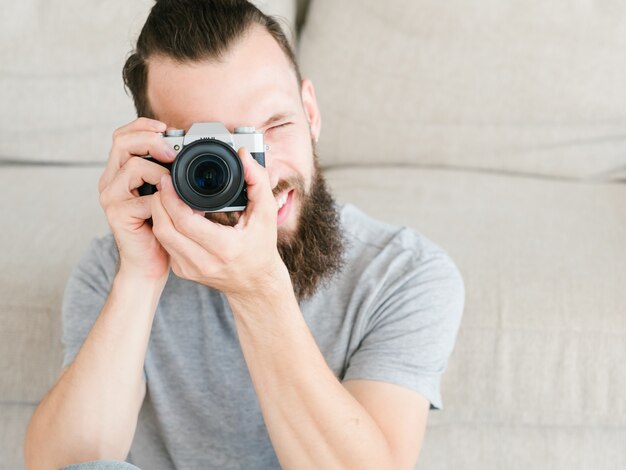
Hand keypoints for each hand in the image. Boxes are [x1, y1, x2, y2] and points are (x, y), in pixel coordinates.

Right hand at [98, 118, 176, 280]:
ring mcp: (111, 197)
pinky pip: (143, 197)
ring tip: (174, 184)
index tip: (166, 128)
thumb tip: (188, 151)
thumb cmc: (159, 228)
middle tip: (173, 151)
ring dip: (160, 170)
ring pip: (132, 165)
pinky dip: (162, 198)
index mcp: (120, 172)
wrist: (148, 263)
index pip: (123, 136)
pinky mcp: (117, 213)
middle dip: (151, 139)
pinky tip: (172, 206)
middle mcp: (110, 181)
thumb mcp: (164, 194)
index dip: (143, 127)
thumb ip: (167, 172)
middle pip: (121, 142)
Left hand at [150, 147, 289, 298]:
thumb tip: (244, 155)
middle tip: (162, 182)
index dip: (170, 198)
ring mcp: (190, 270)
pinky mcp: (182, 271)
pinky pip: (165, 244)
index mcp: (225, 248)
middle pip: (165, 229)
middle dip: (158, 202)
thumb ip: (258, 181)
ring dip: (159, 213)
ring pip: (161, 236)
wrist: (256, 284)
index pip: (185, 222)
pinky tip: (172, 213)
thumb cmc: (262, 248)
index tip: (168, 179)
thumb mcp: (267, 214)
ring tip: (166, 194)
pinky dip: (165, 225)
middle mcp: (204, 263)